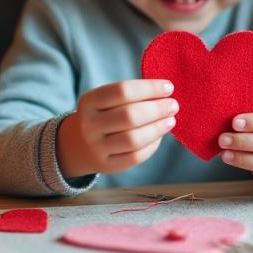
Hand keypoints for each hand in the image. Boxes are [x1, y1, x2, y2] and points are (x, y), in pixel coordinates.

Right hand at [57, 80, 176, 177]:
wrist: (78, 144)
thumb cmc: (102, 115)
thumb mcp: (106, 100)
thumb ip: (131, 95)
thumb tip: (166, 93)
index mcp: (89, 102)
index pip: (122, 91)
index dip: (149, 88)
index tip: (168, 87)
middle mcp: (89, 125)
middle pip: (130, 116)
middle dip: (157, 109)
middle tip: (173, 105)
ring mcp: (97, 147)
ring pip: (134, 139)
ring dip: (158, 128)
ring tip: (170, 120)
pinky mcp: (107, 165)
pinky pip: (135, 157)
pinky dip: (152, 145)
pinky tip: (159, 136)